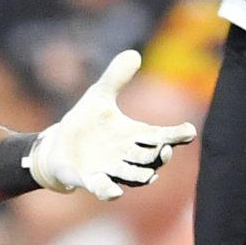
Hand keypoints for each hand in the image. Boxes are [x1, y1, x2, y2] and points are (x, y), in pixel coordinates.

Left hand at [25, 50, 196, 200]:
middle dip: (158, 156)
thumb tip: (133, 53)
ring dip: (140, 175)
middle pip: (150, 159)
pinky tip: (113, 191)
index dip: (176, 135)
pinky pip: (103, 189)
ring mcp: (110, 170)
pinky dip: (108, 191)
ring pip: (132, 177)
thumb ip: (116, 77)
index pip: (161, 136)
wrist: (57, 147)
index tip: (188, 131)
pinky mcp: (90, 180)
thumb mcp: (99, 96)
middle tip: (163, 150)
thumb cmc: (85, 123)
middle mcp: (126, 156)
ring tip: (149, 174)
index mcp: (133, 136)